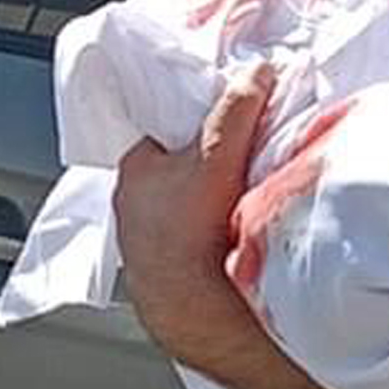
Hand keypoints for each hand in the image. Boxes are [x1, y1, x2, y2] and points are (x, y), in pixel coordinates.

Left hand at [114, 63, 274, 378]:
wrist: (189, 315)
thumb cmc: (187, 234)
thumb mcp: (215, 157)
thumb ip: (235, 111)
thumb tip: (257, 74)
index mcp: (135, 170)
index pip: (166, 133)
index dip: (198, 125)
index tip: (224, 125)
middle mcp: (131, 206)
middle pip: (176, 170)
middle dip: (204, 166)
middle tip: (242, 165)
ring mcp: (144, 243)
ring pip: (181, 209)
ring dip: (207, 207)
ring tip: (241, 206)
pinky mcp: (162, 274)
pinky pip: (188, 244)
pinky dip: (207, 240)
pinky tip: (230, 243)